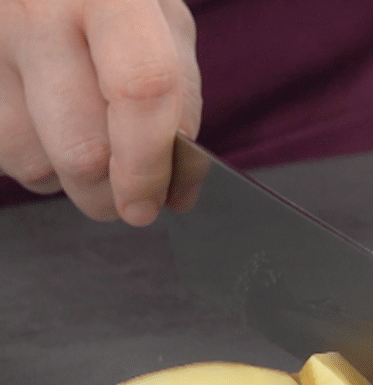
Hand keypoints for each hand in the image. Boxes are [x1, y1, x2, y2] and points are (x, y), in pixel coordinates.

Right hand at [0, 0, 200, 224]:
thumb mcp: (164, 27)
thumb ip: (181, 103)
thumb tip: (176, 191)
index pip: (140, 88)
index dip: (149, 162)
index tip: (149, 205)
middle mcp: (38, 11)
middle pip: (81, 146)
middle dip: (112, 194)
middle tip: (131, 199)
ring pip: (31, 160)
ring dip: (68, 179)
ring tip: (88, 144)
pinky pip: (0, 151)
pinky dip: (31, 160)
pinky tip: (46, 128)